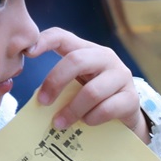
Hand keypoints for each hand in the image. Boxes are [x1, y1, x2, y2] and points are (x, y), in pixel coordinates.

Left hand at [28, 29, 147, 135]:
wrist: (124, 115)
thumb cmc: (92, 98)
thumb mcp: (75, 82)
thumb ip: (60, 80)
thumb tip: (36, 94)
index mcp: (87, 51)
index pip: (64, 37)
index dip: (45, 41)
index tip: (28, 53)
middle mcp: (107, 58)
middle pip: (77, 61)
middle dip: (55, 82)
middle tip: (43, 102)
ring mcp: (122, 77)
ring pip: (92, 91)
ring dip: (72, 110)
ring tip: (60, 123)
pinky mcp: (132, 98)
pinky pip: (106, 109)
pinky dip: (91, 118)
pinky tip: (86, 122)